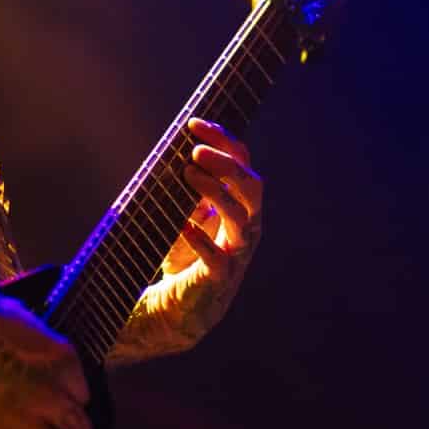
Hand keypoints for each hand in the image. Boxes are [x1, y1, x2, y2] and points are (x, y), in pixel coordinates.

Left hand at [164, 117, 263, 278]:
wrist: (180, 304)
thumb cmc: (185, 254)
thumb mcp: (187, 213)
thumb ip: (190, 188)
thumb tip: (175, 152)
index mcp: (241, 204)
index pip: (242, 162)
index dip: (223, 139)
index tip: (194, 124)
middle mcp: (246, 226)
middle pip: (252, 185)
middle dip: (227, 164)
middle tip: (196, 151)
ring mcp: (236, 252)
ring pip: (241, 217)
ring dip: (215, 191)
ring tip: (187, 173)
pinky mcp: (219, 278)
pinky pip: (216, 257)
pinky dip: (199, 238)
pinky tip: (181, 225)